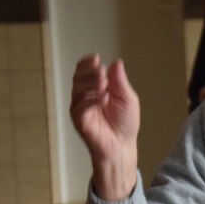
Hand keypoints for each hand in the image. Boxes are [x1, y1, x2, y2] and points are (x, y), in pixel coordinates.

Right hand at [69, 54, 140, 199]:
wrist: (121, 145)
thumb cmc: (124, 122)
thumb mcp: (127, 98)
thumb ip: (120, 81)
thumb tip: (116, 62)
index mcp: (95, 87)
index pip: (85, 70)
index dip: (87, 63)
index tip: (96, 58)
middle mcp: (84, 95)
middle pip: (78, 76)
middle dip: (89, 72)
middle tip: (101, 72)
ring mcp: (80, 107)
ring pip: (77, 89)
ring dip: (90, 84)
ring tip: (104, 84)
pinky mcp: (79, 119)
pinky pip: (80, 106)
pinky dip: (92, 100)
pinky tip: (104, 98)